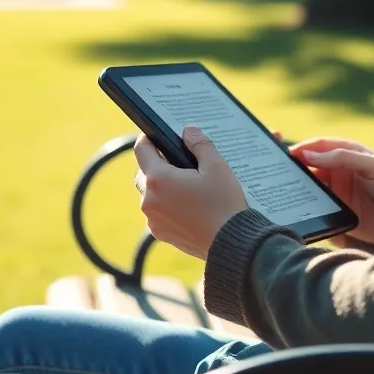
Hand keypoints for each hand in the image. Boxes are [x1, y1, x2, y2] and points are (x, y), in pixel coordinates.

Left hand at [132, 126, 248, 259]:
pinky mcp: (161, 234)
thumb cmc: (223, 203)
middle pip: (143, 173)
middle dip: (157, 165)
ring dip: (161, 187)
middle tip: (180, 163)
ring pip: (149, 194)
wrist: (231, 242)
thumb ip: (199, 144)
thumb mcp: (216, 166)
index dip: (149, 139)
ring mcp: (153, 219)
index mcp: (158, 179)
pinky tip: (188, 204)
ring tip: (186, 185)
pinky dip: (167, 205)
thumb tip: (188, 130)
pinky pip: (157, 212)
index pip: (141, 149)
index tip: (159, 137)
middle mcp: (149, 200)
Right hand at [287, 136, 373, 249]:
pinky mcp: (336, 215)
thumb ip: (343, 158)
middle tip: (272, 173)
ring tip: (277, 193)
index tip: (282, 154)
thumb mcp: (373, 167)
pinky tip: (292, 211)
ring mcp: (336, 194)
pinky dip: (302, 208)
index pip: (317, 147)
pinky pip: (314, 209)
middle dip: (290, 169)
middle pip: (308, 167)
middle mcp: (338, 173)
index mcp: (347, 154)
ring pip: (307, 188)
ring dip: (293, 189)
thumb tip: (309, 156)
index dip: (300, 148)